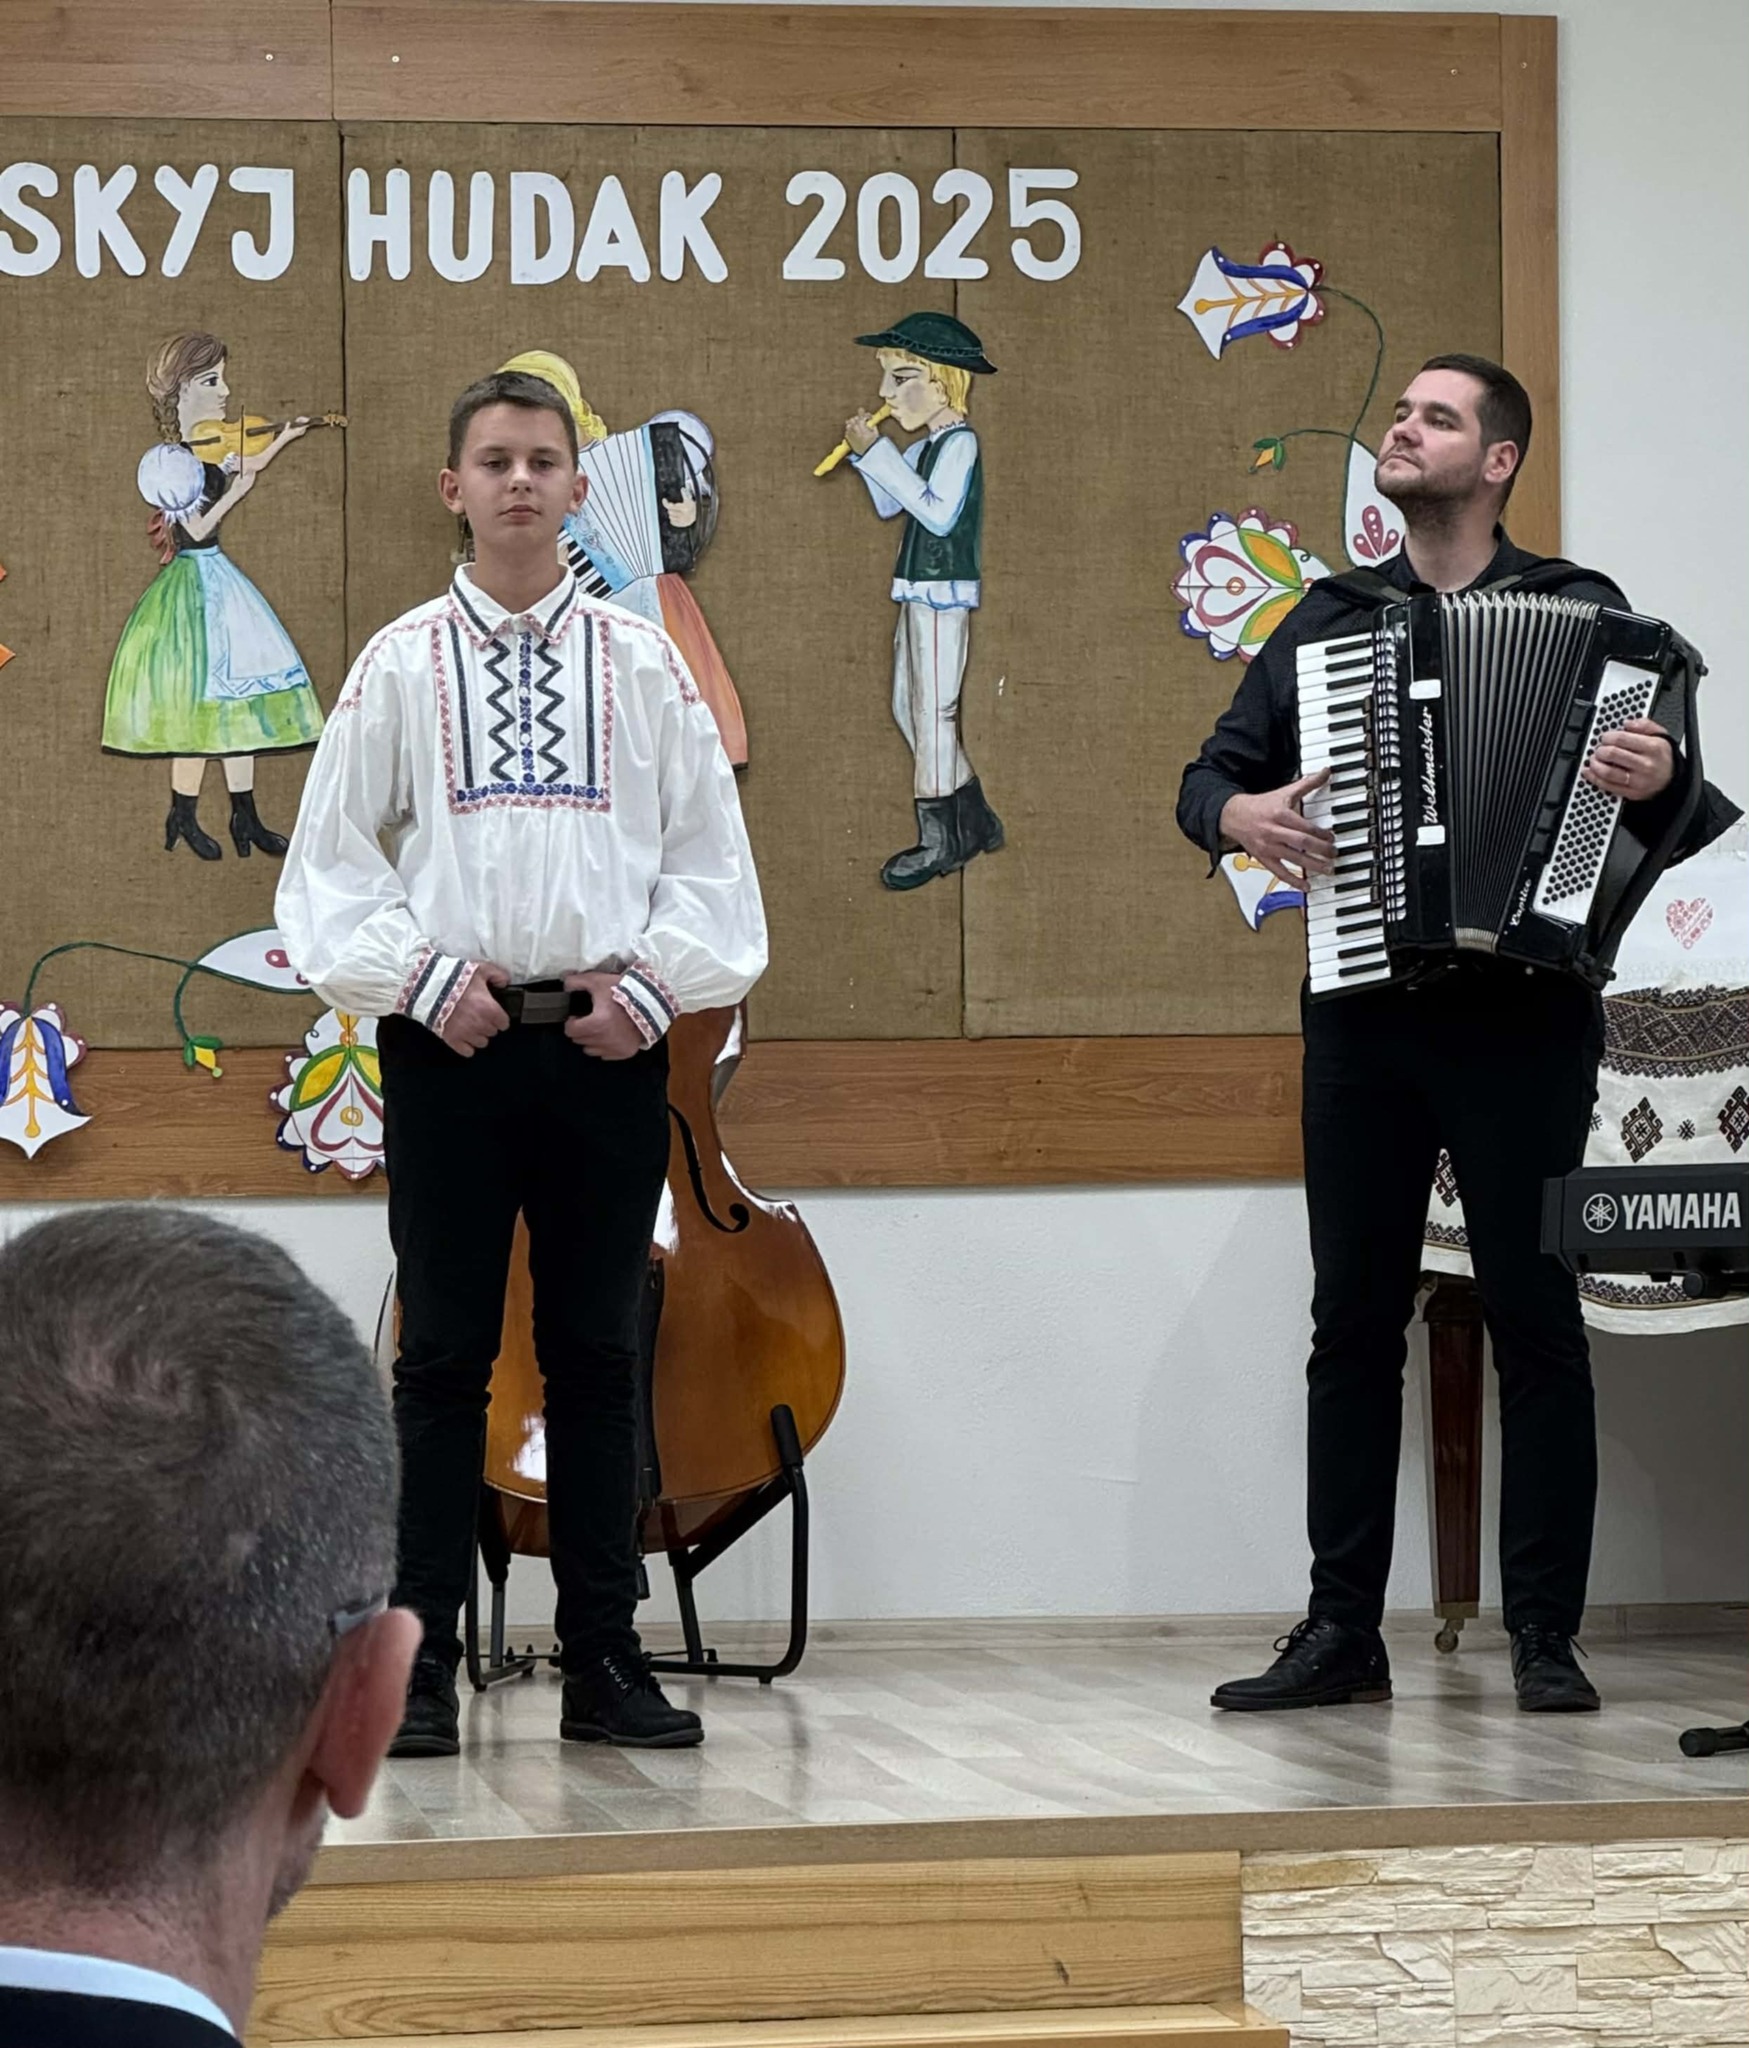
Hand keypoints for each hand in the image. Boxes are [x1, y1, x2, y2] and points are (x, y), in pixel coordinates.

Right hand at [437, 963, 509, 1056]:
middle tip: (480, 1016)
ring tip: (471, 1025)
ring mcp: (466, 1033)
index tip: (494, 1014)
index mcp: (490, 1009)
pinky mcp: (452, 1039)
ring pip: (482, 1043)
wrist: (428, 986)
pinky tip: (463, 1036)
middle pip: (492, 1032)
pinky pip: (467, 1051)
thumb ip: (497, 974)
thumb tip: (504, 982)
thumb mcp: (480, 969)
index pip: (504, 1023)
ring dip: (478, 1035)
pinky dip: (467, 1046)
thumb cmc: (454, 978)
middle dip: (488, 1024)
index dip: (499, 1018)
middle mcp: (480, 1024)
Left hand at [562, 970, 648, 1059]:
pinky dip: (605, 1047)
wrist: (652, 1001)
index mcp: (596, 1022)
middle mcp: (604, 1039)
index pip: (570, 1031)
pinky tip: (611, 1034)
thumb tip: (565, 985)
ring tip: (600, 1028)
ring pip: (591, 1050)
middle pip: (579, 1041)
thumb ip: (578, 982)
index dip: (571, 1022)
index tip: (577, 1017)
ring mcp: (615, 1048)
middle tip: (590, 1020)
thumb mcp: (599, 981)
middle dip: (581, 1030)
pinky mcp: (625, 1052)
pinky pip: (606, 1055)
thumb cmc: (625, 990)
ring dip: (592, 1040)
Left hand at [660, 493, 698, 528]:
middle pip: (670, 512)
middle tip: (673, 507)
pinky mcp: (682, 524)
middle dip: (670, 508)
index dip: (666, 503)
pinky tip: (676, 517)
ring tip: (675, 512)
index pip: (670, 506)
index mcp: (684, 508)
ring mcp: (682, 520)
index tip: (664, 500)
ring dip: (671, 514)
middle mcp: (682, 515)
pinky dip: (672, 520)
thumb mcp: (689, 499)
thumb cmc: (692, 506)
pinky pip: (673, 522)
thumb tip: (682, 489)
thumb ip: (684, 494)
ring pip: (670, 517)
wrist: (698, 515)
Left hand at [844, 411, 878, 455]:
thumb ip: (872, 426)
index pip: (861, 415)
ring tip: (857, 426)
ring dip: (853, 423)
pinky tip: (854, 432)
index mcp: (861, 426)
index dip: (862, 412)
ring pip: (849, 423)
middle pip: (854, 418)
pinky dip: (850, 430)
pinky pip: (847, 430)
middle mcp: (854, 428)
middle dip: (858, 418)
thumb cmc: (872, 445)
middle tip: (862, 421)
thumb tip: (871, 423)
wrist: (866, 454)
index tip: (863, 411)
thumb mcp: (875, 433)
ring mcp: (850, 433)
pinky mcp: (847, 438)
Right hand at [1219, 768, 1335, 886]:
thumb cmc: (1261, 806)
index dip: (1320, 833)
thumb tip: (1326, 772)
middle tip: (1334, 854)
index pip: (1304, 826)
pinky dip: (1293, 881)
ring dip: (1311, 865)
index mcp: (1280, 815)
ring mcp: (1268, 847)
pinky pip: (1279, 872)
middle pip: (1300, 843)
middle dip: (1319, 850)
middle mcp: (1274, 832)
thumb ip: (1307, 784)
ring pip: (1292, 858)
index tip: (1331, 837)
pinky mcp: (1263, 858)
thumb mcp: (1284, 792)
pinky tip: (1306, 886)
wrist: (1234, 816)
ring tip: (1328, 870)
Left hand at [1582, 717, 1672, 801]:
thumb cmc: (1663, 757)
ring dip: (1595, 764)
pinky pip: (1608, 786)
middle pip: (1612, 754)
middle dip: (1600, 750)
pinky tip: (1590, 772)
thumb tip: (1628, 723)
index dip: (1608, 736)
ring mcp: (1638, 780)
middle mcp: (1645, 764)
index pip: (1621, 739)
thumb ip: (1645, 725)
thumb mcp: (1661, 735)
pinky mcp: (1631, 793)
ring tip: (1594, 759)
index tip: (1605, 737)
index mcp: (1652, 747)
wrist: (1673, 780)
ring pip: (1607, 772)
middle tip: (1599, 749)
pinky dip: (1594, 778)